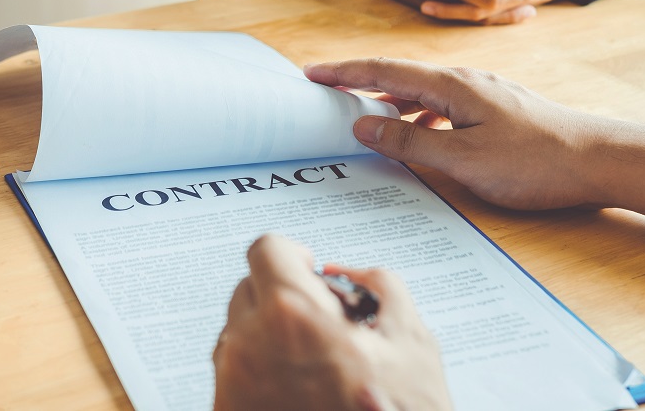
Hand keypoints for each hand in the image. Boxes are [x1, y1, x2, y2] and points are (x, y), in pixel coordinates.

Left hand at [213, 234, 452, 410]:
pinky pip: (233, 377)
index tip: (310, 271)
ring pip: (238, 333)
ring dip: (268, 336)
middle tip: (322, 324)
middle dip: (283, 296)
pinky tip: (298, 398)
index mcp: (292, 314)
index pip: (266, 249)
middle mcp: (248, 345)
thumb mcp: (413, 342)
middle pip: (249, 288)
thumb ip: (380, 285)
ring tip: (314, 368)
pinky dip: (259, 376)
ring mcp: (231, 386)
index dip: (293, 254)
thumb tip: (349, 273)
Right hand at [305, 58, 644, 251]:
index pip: (383, 72)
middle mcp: (465, 81)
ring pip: (422, 92)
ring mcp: (483, 94)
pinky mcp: (497, 110)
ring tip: (361, 115)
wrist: (601, 159)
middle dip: (360, 83)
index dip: (343, 72)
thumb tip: (363, 122)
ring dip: (389, 101)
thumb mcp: (463, 158)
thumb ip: (410, 140)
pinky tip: (419, 134)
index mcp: (451, 85)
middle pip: (399, 76)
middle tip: (325, 93)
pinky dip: (418, 115)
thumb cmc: (535, 161)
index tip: (310, 73)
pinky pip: (443, 106)